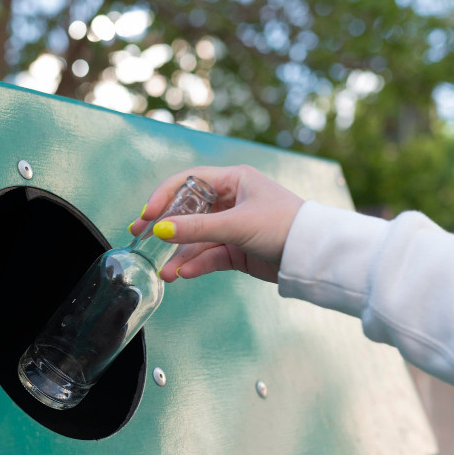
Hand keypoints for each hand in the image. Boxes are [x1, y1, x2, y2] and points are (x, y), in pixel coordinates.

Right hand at [129, 165, 303, 283]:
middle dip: (165, 228)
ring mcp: (233, 227)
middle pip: (187, 212)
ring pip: (197, 239)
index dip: (164, 196)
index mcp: (233, 180)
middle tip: (140, 237)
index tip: (147, 215)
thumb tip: (160, 231)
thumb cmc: (284, 225)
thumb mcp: (237, 224)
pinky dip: (196, 264)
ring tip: (164, 271)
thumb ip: (197, 228)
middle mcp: (231, 201)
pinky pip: (209, 256)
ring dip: (179, 254)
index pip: (187, 182)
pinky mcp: (237, 250)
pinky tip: (183, 274)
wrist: (314, 255)